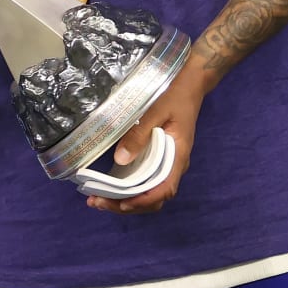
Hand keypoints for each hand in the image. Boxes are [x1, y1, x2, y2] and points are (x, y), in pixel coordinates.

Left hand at [86, 66, 205, 214]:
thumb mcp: (156, 110)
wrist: (190, 82)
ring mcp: (167, 163)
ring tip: (99, 199)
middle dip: (126, 205)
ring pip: (149, 192)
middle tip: (98, 202)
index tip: (121, 203)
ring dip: (125, 199)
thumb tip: (121, 159)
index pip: (164, 189)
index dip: (143, 201)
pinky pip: (145, 180)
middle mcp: (174, 165)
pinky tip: (110, 186)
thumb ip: (140, 134)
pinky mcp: (159, 158)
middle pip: (154, 198)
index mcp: (178, 156)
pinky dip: (128, 188)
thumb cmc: (174, 94)